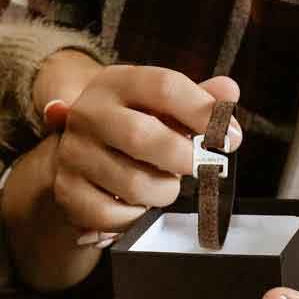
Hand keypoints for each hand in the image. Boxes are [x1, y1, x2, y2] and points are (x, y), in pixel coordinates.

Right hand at [2, 61, 239, 289]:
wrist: (83, 148)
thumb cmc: (135, 122)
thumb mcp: (162, 104)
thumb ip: (198, 99)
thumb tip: (229, 92)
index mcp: (117, 82)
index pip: (165, 86)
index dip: (204, 113)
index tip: (232, 138)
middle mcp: (88, 113)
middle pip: (143, 136)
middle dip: (185, 158)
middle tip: (203, 166)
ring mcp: (74, 152)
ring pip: (133, 184)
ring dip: (164, 191)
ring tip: (167, 184)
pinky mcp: (66, 190)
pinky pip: (113, 215)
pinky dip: (137, 217)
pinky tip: (141, 203)